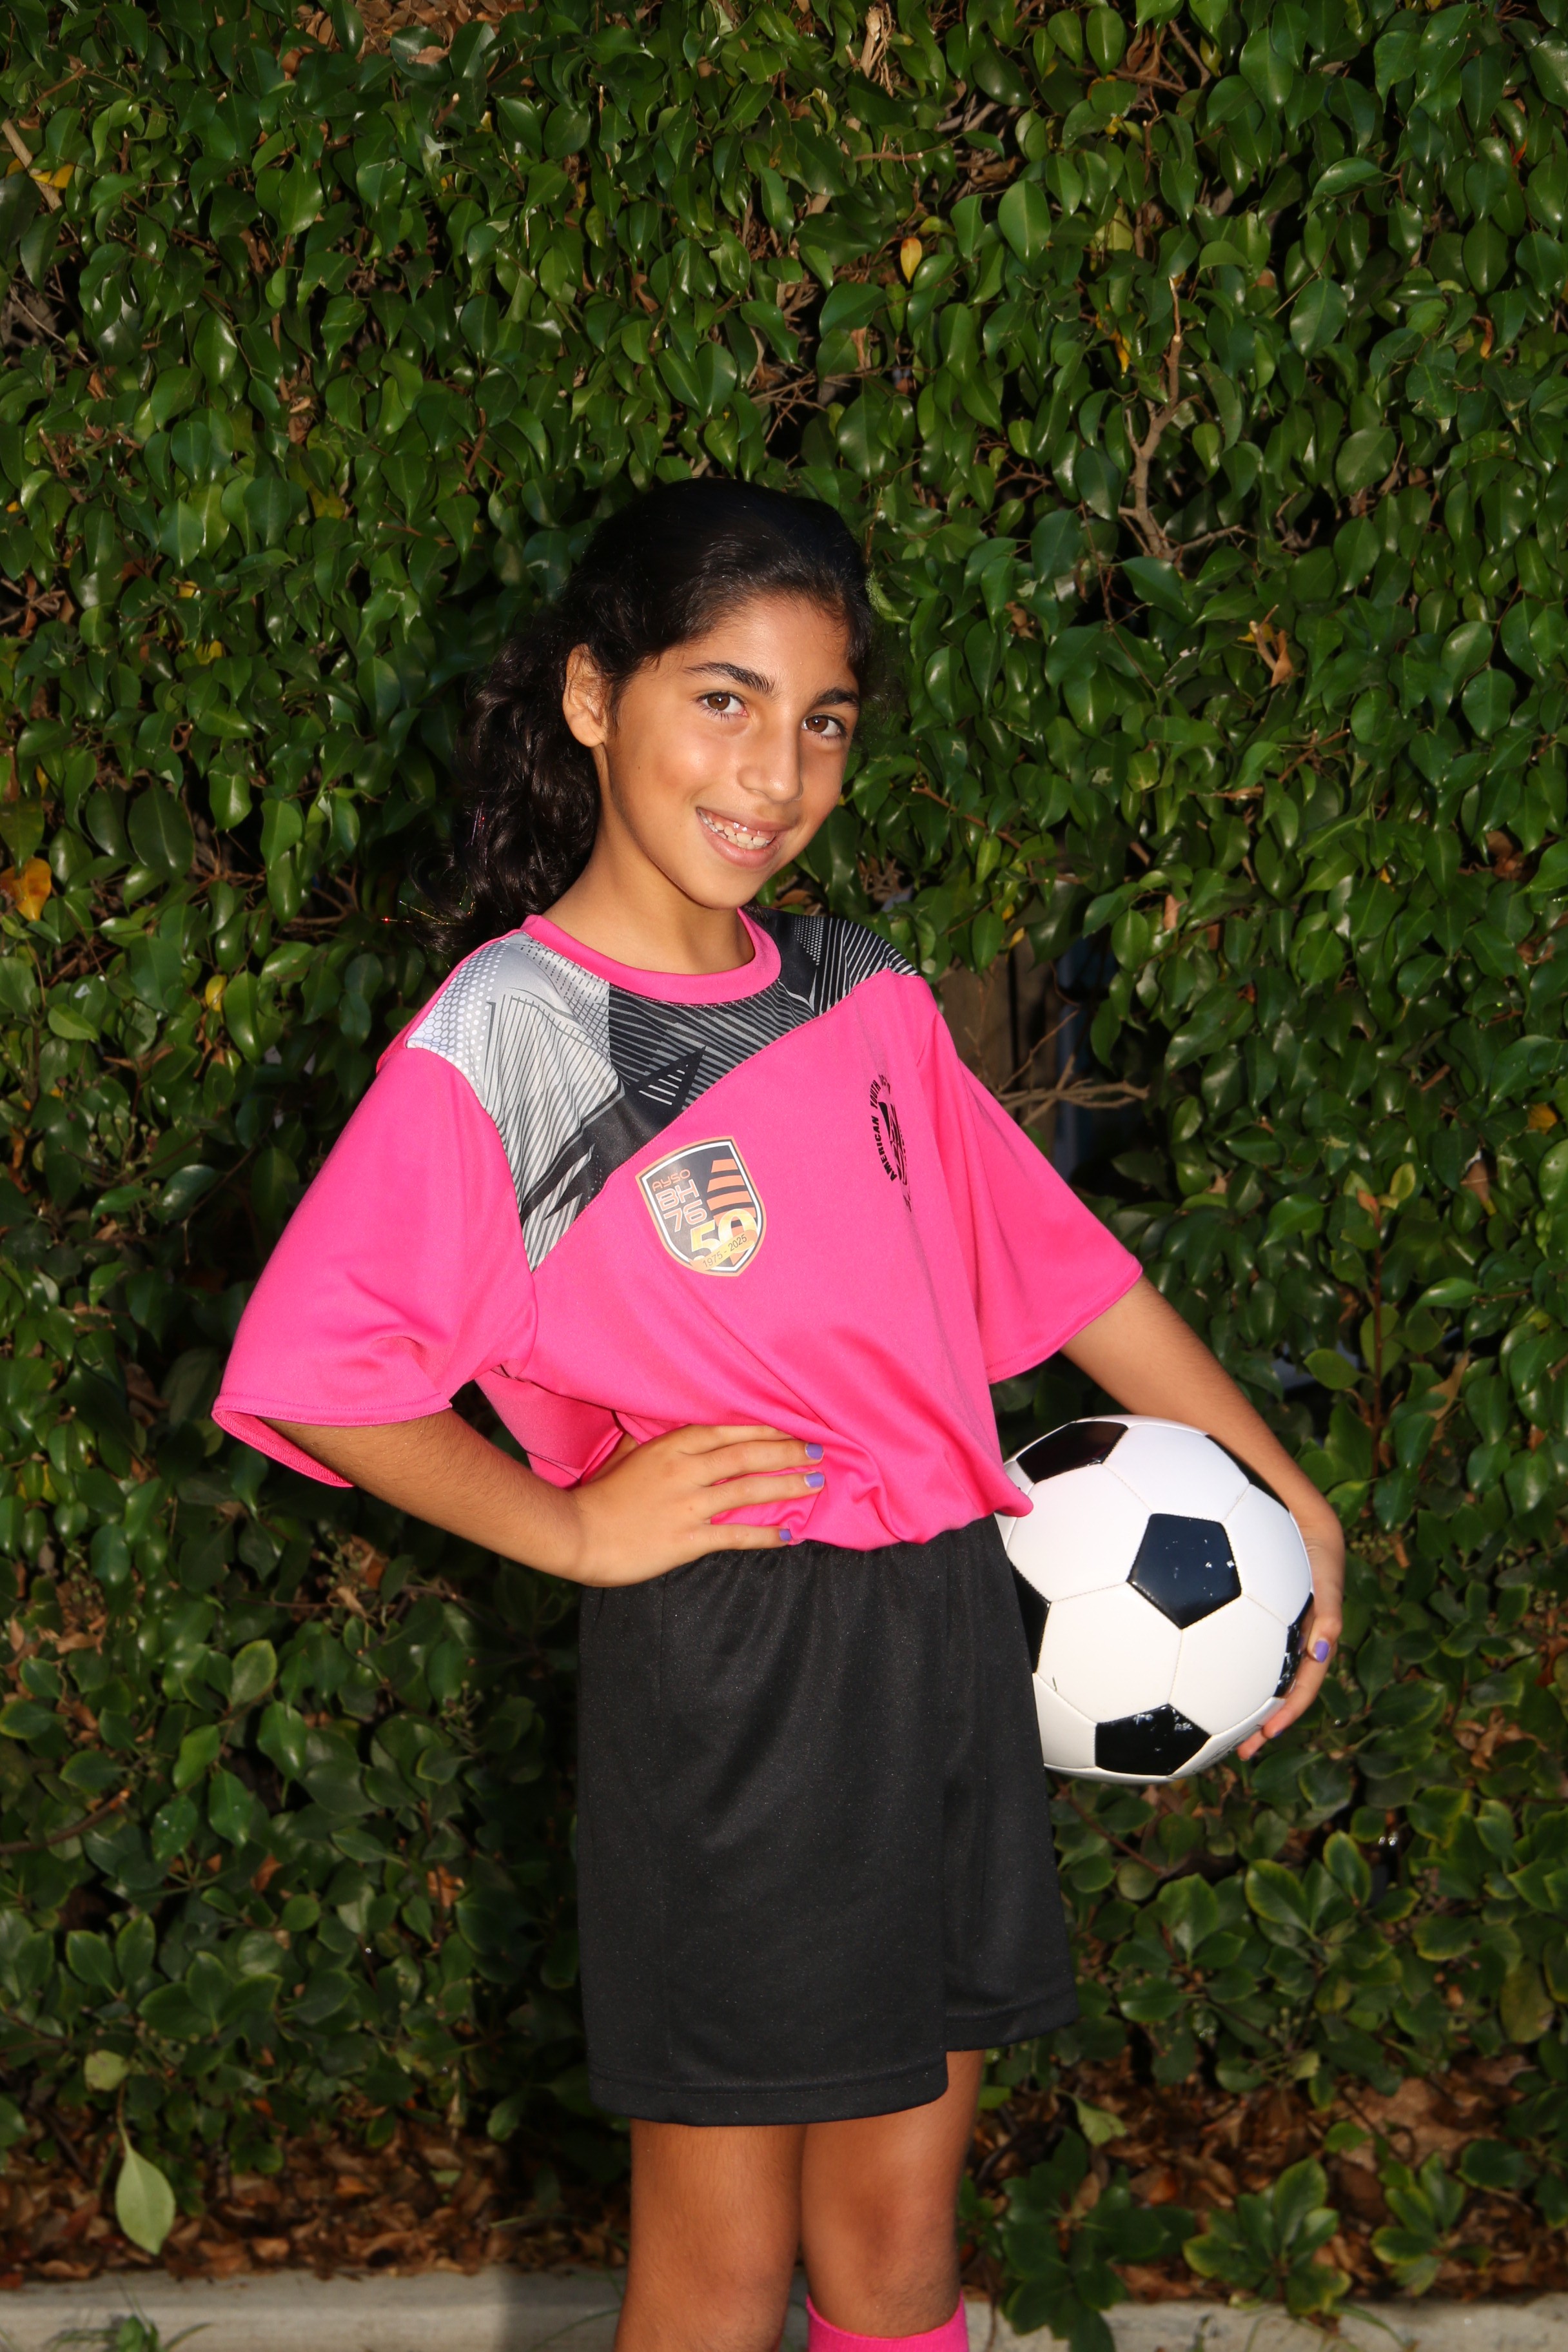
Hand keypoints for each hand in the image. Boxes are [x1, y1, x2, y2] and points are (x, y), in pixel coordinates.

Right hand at [559, 1423, 823, 1585]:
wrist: (576, 1534)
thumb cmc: (599, 1494)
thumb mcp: (625, 1455)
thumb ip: (651, 1440)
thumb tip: (660, 1422)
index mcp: (670, 1446)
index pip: (727, 1430)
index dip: (764, 1427)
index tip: (793, 1424)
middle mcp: (684, 1470)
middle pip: (746, 1455)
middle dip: (787, 1451)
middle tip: (818, 1451)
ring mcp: (687, 1506)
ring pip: (748, 1491)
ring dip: (786, 1486)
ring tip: (814, 1484)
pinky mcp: (687, 1540)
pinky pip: (736, 1535)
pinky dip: (766, 1535)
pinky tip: (790, 1534)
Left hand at [1234, 1506, 1345, 1760]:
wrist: (1275, 1495)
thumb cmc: (1303, 1533)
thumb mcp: (1324, 1566)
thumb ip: (1329, 1604)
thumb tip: (1322, 1651)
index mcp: (1311, 1627)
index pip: (1305, 1679)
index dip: (1291, 1708)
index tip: (1269, 1734)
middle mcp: (1288, 1629)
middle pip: (1278, 1685)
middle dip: (1264, 1721)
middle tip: (1242, 1752)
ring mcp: (1266, 1621)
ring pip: (1255, 1671)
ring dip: (1240, 1701)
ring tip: (1216, 1731)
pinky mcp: (1240, 1609)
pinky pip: (1235, 1645)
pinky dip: (1223, 1667)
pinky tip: (1190, 1675)